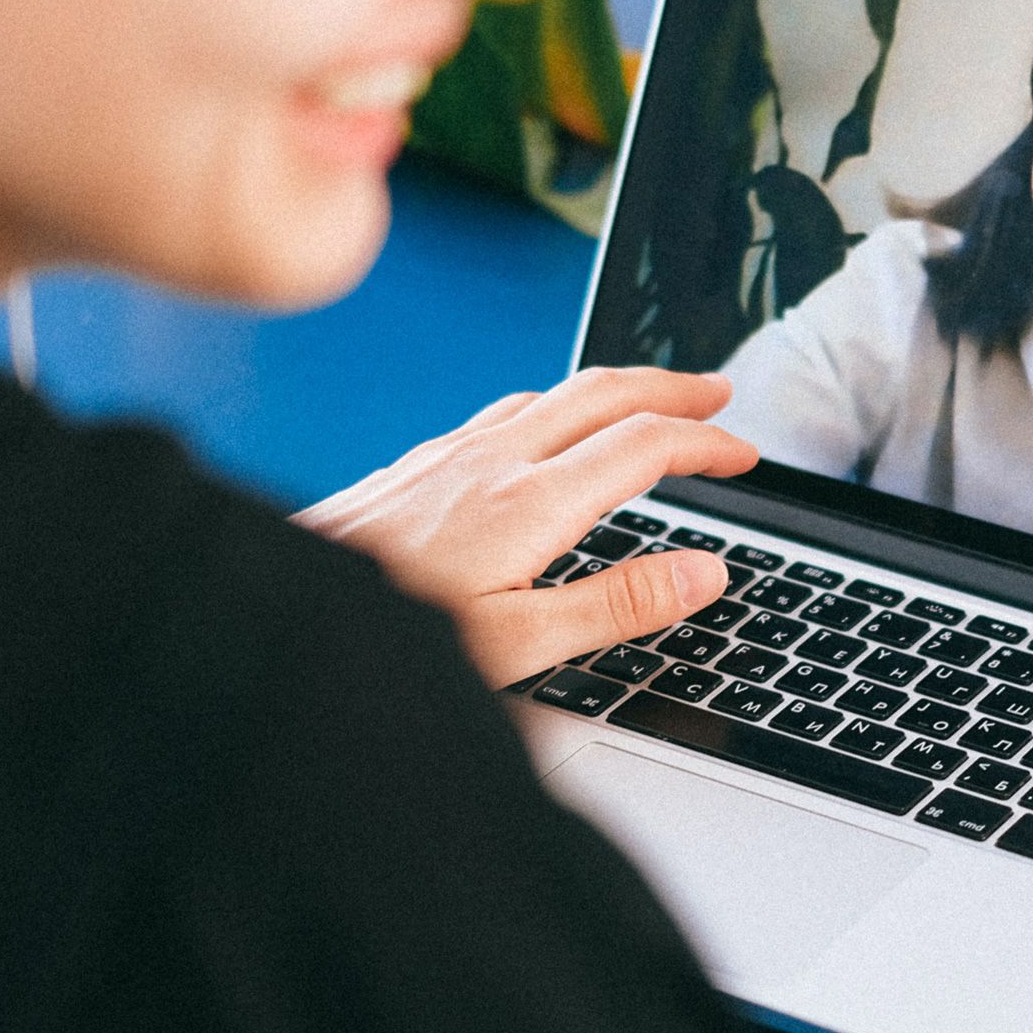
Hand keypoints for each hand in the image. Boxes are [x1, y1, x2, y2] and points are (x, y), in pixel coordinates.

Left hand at [295, 367, 758, 688]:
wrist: (286, 603)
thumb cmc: (393, 633)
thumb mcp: (518, 643)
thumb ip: (617, 605)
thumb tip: (705, 572)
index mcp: (530, 503)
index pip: (643, 447)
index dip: (705, 443)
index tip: (746, 455)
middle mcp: (493, 460)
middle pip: (604, 393)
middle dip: (672, 388)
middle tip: (720, 396)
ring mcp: (452, 452)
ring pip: (555, 393)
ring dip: (619, 390)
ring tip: (654, 402)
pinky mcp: (421, 461)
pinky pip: (509, 408)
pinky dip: (561, 402)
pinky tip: (550, 424)